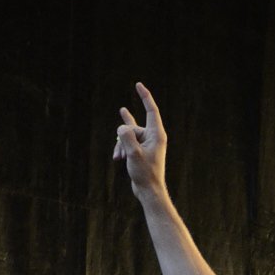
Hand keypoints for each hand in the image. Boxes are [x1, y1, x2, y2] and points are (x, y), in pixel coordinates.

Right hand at [113, 82, 167, 199]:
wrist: (148, 190)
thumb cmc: (145, 173)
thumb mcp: (133, 154)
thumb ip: (126, 138)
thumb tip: (121, 127)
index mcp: (157, 134)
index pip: (151, 110)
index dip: (145, 96)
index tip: (138, 85)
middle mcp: (153, 136)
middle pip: (132, 126)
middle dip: (123, 137)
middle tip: (125, 153)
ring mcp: (146, 143)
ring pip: (127, 135)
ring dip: (120, 145)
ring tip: (119, 158)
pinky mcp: (140, 149)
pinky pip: (127, 142)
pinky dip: (121, 149)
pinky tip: (117, 158)